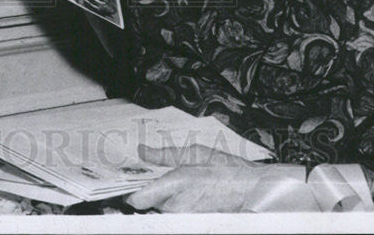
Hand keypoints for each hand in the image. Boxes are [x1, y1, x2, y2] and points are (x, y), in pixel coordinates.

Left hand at [125, 144, 317, 212]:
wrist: (251, 189)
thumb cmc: (225, 168)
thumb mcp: (193, 152)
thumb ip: (164, 154)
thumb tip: (142, 151)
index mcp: (176, 183)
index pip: (138, 199)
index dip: (129, 193)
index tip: (123, 186)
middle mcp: (178, 206)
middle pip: (147, 207)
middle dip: (145, 195)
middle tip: (141, 182)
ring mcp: (186, 218)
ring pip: (160, 213)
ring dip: (158, 203)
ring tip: (164, 188)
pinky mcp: (192, 223)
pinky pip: (173, 217)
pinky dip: (171, 208)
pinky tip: (177, 197)